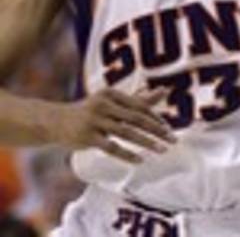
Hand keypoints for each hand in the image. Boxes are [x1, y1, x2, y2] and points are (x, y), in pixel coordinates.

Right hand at [49, 88, 174, 163]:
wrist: (54, 121)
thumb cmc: (91, 110)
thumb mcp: (112, 101)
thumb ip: (138, 99)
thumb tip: (164, 91)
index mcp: (112, 93)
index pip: (140, 106)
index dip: (155, 118)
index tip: (168, 130)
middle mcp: (103, 105)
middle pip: (136, 118)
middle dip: (157, 130)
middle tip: (173, 140)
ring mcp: (94, 121)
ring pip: (126, 132)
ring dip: (147, 142)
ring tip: (162, 150)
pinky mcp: (86, 137)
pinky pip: (110, 147)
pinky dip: (126, 154)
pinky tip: (140, 160)